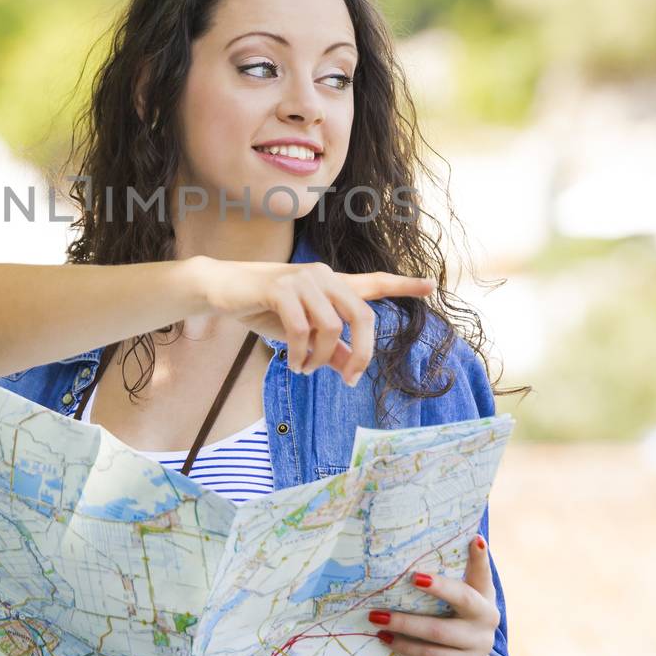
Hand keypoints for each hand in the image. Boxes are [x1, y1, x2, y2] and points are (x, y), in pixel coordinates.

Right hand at [192, 258, 434, 385]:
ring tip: (304, 369)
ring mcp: (302, 279)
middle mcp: (323, 276)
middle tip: (349, 379)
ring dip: (320, 359)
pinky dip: (300, 354)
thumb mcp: (300, 333)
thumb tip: (351, 368)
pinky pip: (302, 329)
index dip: (404, 285)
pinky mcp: (280, 288)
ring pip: (331, 328)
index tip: (432, 285)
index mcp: (332, 284)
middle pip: (362, 317)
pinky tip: (293, 363)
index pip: (374, 282)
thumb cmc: (264, 309)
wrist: (223, 290)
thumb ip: (328, 347)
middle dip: (361, 354)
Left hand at [368, 534, 498, 655]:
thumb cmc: (451, 621)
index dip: (480, 556)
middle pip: (463, 597)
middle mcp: (487, 616)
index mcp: (483, 593)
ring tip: (376, 617)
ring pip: (438, 631)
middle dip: (437, 587)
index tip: (475, 539)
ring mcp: (481, 643)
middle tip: (411, 577)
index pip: (483, 571)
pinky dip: (405, 646)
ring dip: (404, 623)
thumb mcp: (455, 600)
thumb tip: (402, 557)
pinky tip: (386, 638)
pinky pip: (431, 655)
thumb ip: (443, 580)